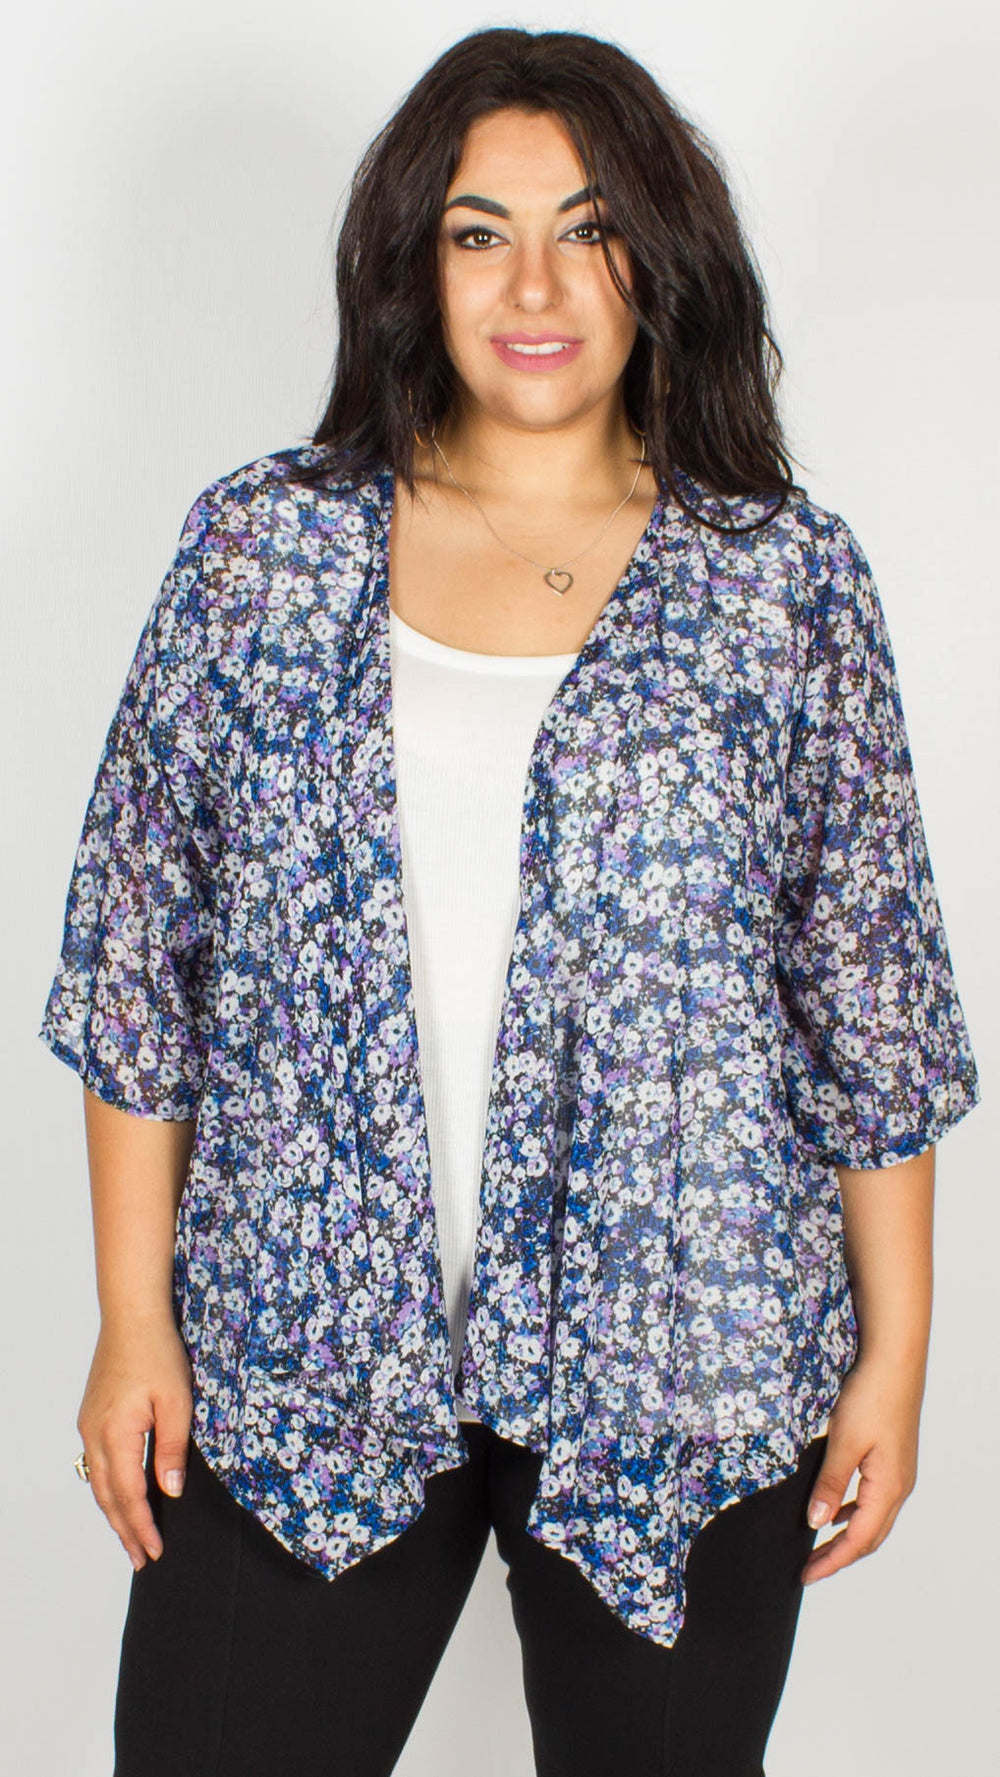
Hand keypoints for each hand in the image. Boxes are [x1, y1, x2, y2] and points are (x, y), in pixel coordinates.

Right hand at [76, 1314, 192, 1571]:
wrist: (131, 1318)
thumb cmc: (158, 1353)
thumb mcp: (177, 1402)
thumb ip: (171, 1449)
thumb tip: (169, 1490)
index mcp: (116, 1435)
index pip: (128, 1495)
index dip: (141, 1527)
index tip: (154, 1551)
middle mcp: (94, 1435)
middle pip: (107, 1496)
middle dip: (125, 1530)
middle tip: (141, 1558)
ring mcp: (89, 1425)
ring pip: (98, 1482)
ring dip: (114, 1512)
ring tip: (130, 1536)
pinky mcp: (91, 1416)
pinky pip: (96, 1463)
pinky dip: (108, 1487)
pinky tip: (120, 1494)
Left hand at [800, 1351, 922, 1586]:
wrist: (894, 1361)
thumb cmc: (872, 1396)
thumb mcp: (843, 1441)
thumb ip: (830, 1484)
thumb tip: (817, 1522)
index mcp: (889, 1488)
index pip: (859, 1540)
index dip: (832, 1561)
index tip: (807, 1575)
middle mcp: (899, 1486)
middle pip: (870, 1537)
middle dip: (839, 1556)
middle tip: (809, 1569)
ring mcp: (898, 1473)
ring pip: (873, 1519)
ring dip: (847, 1536)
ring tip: (818, 1546)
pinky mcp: (892, 1459)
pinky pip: (873, 1498)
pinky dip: (853, 1512)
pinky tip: (836, 1508)